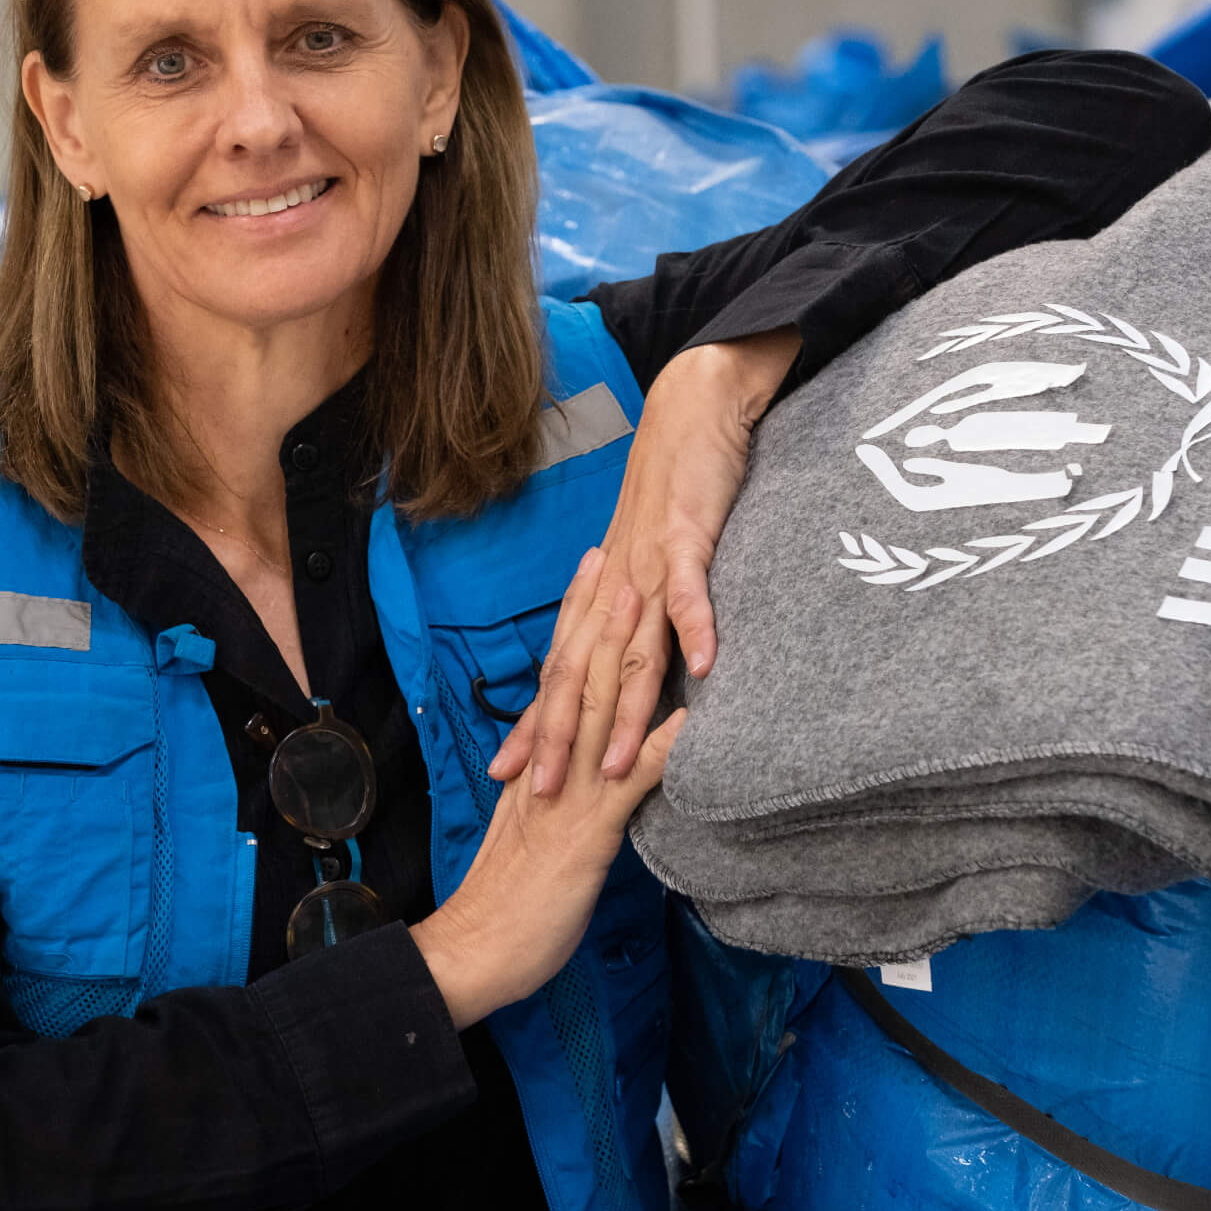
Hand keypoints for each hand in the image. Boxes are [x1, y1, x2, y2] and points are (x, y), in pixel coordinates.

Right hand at [412, 583, 683, 1027]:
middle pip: (574, 673)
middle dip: (595, 610)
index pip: (555, 677)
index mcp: (537, 764)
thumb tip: (572, 771)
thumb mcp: (531, 839)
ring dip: (622, 651)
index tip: (589, 571)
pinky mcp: (590, 831)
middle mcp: (551, 766)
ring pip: (599, 708)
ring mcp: (570, 793)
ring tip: (643, 597)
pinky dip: (663, 743)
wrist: (476, 951)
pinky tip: (695, 714)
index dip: (573, 621)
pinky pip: (632, 780)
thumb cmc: (507, 908)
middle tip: (611, 550)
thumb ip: (552, 797)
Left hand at [490, 327, 796, 797]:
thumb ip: (631, 614)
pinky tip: (702, 670)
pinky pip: (690, 591)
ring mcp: (649, 566)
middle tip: (543, 796)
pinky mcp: (689, 538)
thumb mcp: (643, 563)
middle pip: (579, 675)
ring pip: (629, 648)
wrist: (688, 414)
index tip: (507, 778)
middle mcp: (611, 589)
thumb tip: (617, 666)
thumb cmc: (668, 493)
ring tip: (616, 766)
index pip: (556, 673)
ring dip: (623, 710)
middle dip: (560, 740)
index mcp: (597, 596)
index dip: (532, 727)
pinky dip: (695, 628)